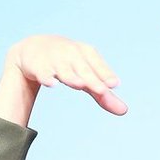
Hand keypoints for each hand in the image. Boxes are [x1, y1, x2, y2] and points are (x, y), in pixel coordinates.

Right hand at [6, 35, 126, 114]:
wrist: (35, 48)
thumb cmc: (70, 64)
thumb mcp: (87, 76)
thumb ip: (103, 94)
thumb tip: (124, 111)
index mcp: (87, 53)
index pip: (98, 65)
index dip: (106, 74)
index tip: (114, 84)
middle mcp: (72, 54)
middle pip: (84, 69)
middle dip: (93, 80)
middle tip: (103, 90)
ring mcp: (55, 60)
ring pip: (64, 70)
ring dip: (71, 77)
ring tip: (79, 85)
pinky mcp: (39, 67)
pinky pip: (43, 73)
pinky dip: (47, 77)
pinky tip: (51, 84)